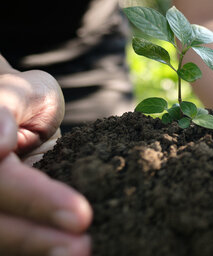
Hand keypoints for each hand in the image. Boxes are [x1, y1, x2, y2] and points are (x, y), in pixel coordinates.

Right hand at [0, 70, 91, 255]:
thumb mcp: (19, 91)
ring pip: (6, 239)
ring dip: (43, 251)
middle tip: (86, 248)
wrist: (24, 114)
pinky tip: (80, 252)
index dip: (37, 200)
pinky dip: (47, 249)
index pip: (3, 183)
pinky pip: (22, 240)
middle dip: (41, 239)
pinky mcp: (11, 218)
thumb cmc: (23, 99)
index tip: (82, 215)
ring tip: (86, 253)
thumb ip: (5, 108)